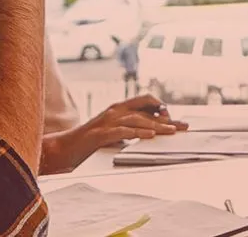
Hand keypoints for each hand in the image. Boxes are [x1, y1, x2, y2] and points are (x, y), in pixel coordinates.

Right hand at [40, 94, 187, 173]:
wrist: (64, 148)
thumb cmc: (89, 141)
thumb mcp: (113, 131)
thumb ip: (129, 127)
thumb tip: (150, 130)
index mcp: (118, 108)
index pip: (145, 100)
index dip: (161, 107)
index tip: (174, 118)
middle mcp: (114, 111)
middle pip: (146, 111)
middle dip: (166, 119)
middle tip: (183, 126)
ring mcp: (106, 121)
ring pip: (137, 120)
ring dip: (156, 126)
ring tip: (171, 131)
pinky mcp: (100, 134)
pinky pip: (122, 131)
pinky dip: (137, 132)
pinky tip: (149, 135)